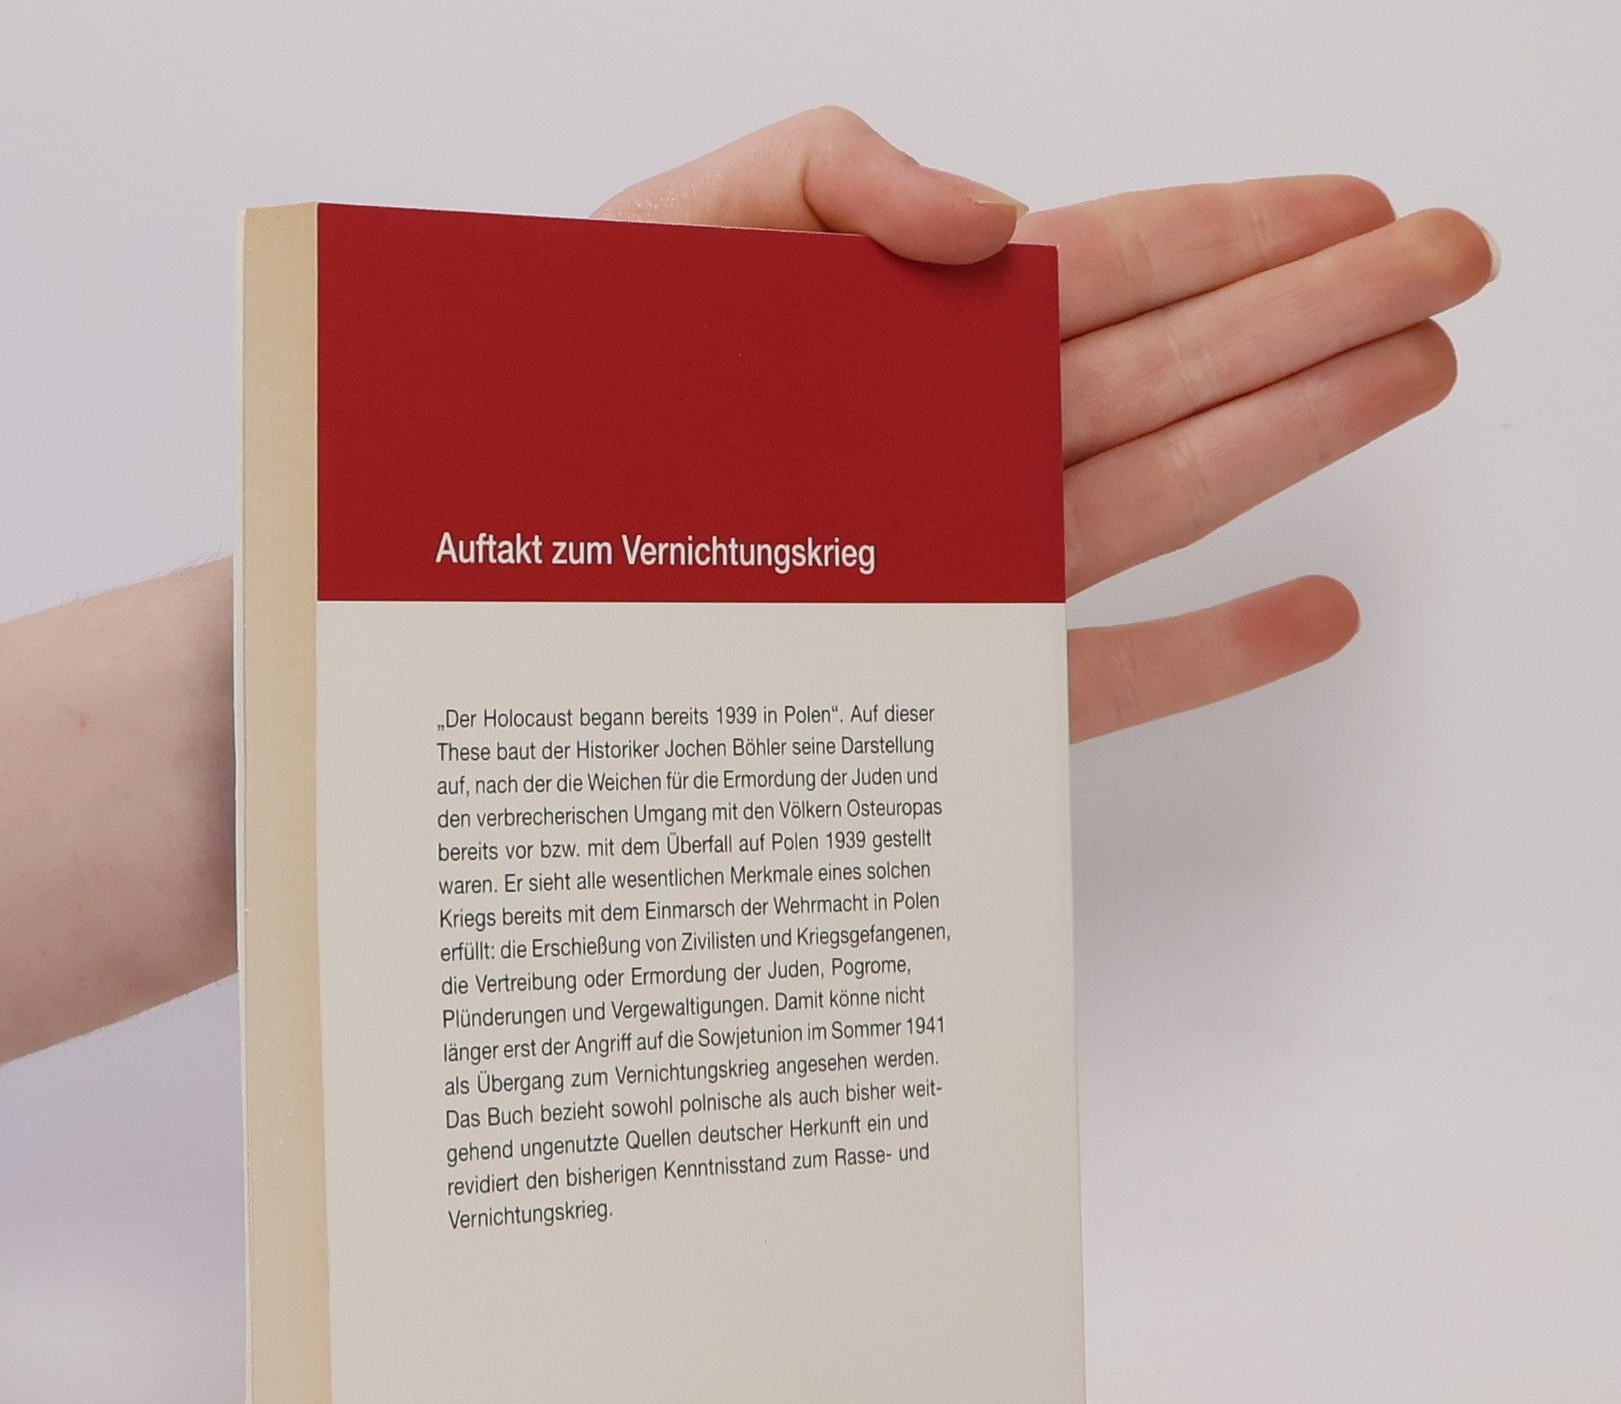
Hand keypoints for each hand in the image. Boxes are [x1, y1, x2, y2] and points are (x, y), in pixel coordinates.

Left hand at [598, 108, 1495, 739]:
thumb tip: (993, 215)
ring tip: (1418, 373)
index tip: (1357, 203)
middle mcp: (954, 454)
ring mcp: (962, 576)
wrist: (475, 577)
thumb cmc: (553, 409)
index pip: (1109, 265)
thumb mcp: (670, 242)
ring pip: (1166, 499)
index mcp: (903, 339)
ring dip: (1300, 438)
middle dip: (1319, 310)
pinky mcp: (946, 693)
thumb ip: (828, 183)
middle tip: (1456, 263)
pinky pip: (1096, 678)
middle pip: (1174, 367)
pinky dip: (1211, 654)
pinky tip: (1314, 612)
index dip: (1242, 228)